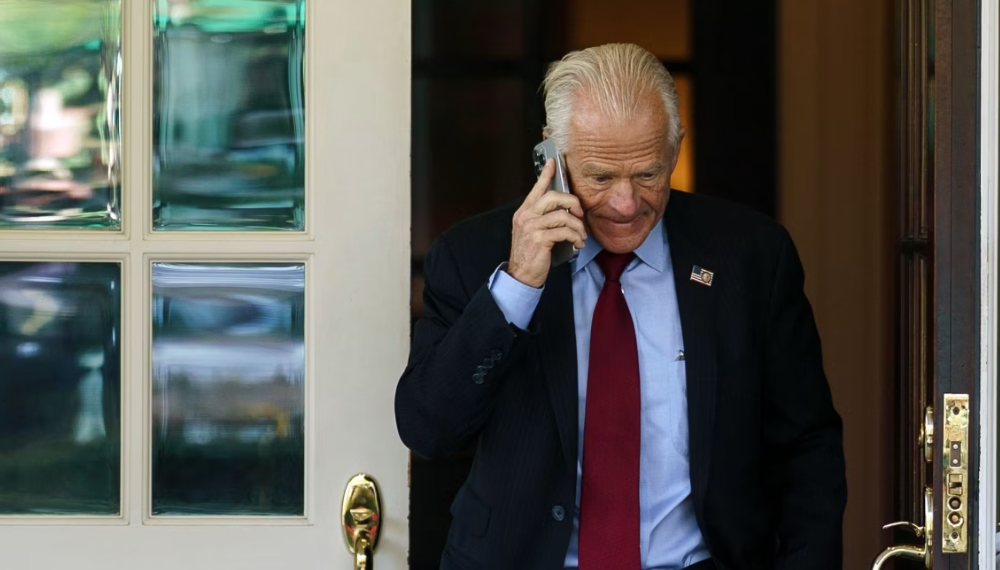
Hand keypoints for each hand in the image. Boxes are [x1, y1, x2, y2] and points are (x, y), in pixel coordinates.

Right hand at [507, 159, 586, 287]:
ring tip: (581, 236)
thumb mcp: (533, 232)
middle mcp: (526, 216)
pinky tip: (577, 243)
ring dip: (577, 227)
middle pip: (554, 197)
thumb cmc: (530, 254)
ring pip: (563, 216)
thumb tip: (565, 211)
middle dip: (572, 203)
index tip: (553, 162)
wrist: (521, 275)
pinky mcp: (539, 239)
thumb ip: (543, 218)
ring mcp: (531, 227)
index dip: (546, 174)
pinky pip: (564, 231)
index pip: (536, 189)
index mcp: (524, 212)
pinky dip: (575, 237)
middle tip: (579, 214)